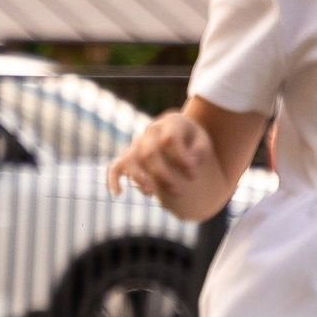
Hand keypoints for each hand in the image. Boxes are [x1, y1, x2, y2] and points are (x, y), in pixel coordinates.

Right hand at [110, 107, 226, 220]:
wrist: (180, 133)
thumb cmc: (193, 140)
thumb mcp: (203, 141)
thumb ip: (200, 150)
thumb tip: (190, 162)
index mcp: (170, 123)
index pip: (169, 140)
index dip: (180, 159)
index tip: (193, 175)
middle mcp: (151, 131)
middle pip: (149, 152)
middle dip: (162, 175)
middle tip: (178, 192)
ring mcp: (138, 143)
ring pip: (130, 159)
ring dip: (138, 177)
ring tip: (150, 193)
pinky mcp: (129, 156)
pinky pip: (115, 166)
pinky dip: (113, 179)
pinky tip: (117, 193)